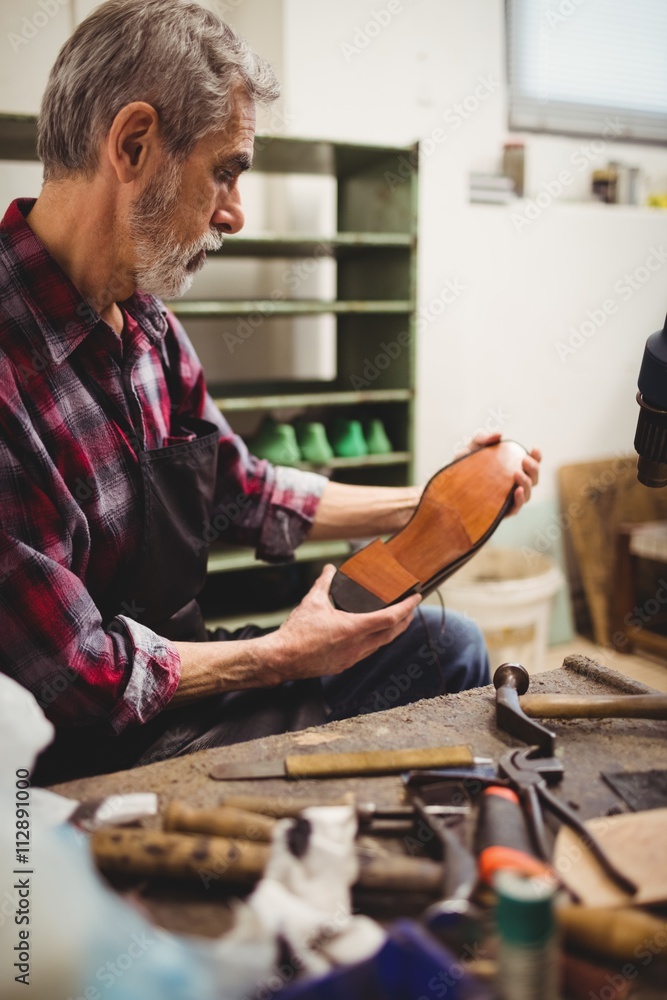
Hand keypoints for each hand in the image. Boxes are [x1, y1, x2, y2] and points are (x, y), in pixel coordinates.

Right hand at [261, 563, 420, 682]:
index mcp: (353, 629)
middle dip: (405, 620)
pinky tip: (373, 635)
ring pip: (381, 644)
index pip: (390, 618)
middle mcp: (358, 646)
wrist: (283, 658)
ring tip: (397, 620)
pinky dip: (377, 641)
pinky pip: (368, 652)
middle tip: (411, 608)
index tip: (416, 598)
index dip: (406, 607)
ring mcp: (352, 658)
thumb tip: (330, 569)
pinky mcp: (345, 664)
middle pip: (392, 633)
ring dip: (392, 631)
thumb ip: (324, 583)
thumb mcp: (312, 602)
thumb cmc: (297, 633)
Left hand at [459, 431, 540, 516]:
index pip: (530, 465)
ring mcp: (508, 500)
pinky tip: (517, 491)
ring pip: (527, 494)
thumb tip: (499, 434)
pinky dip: (519, 500)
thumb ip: (482, 438)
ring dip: (527, 483)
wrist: (446, 489)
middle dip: (534, 469)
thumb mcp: (470, 449)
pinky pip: (515, 508)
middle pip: (534, 479)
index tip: (534, 449)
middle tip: (524, 460)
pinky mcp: (500, 513)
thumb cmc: (461, 468)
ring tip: (517, 474)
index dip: (537, 457)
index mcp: (510, 470)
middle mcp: (513, 485)